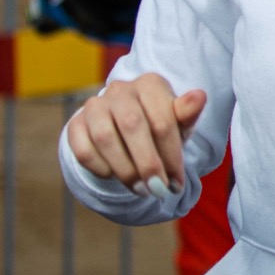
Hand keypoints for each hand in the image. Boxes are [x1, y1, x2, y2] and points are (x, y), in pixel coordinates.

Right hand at [65, 74, 204, 197]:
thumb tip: (199, 96)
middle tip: (158, 190)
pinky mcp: (76, 123)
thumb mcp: (179, 123)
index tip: (176, 184)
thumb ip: (187, 114)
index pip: (162, 120)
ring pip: (105, 138)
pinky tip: (115, 176)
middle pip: (132, 126)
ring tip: (141, 190)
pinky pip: (83, 149)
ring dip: (125, 169)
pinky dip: (100, 167)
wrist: (126, 127)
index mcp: (150, 84)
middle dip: (147, 163)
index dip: (171, 156)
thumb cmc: (159, 126)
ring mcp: (94, 105)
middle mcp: (120, 89)